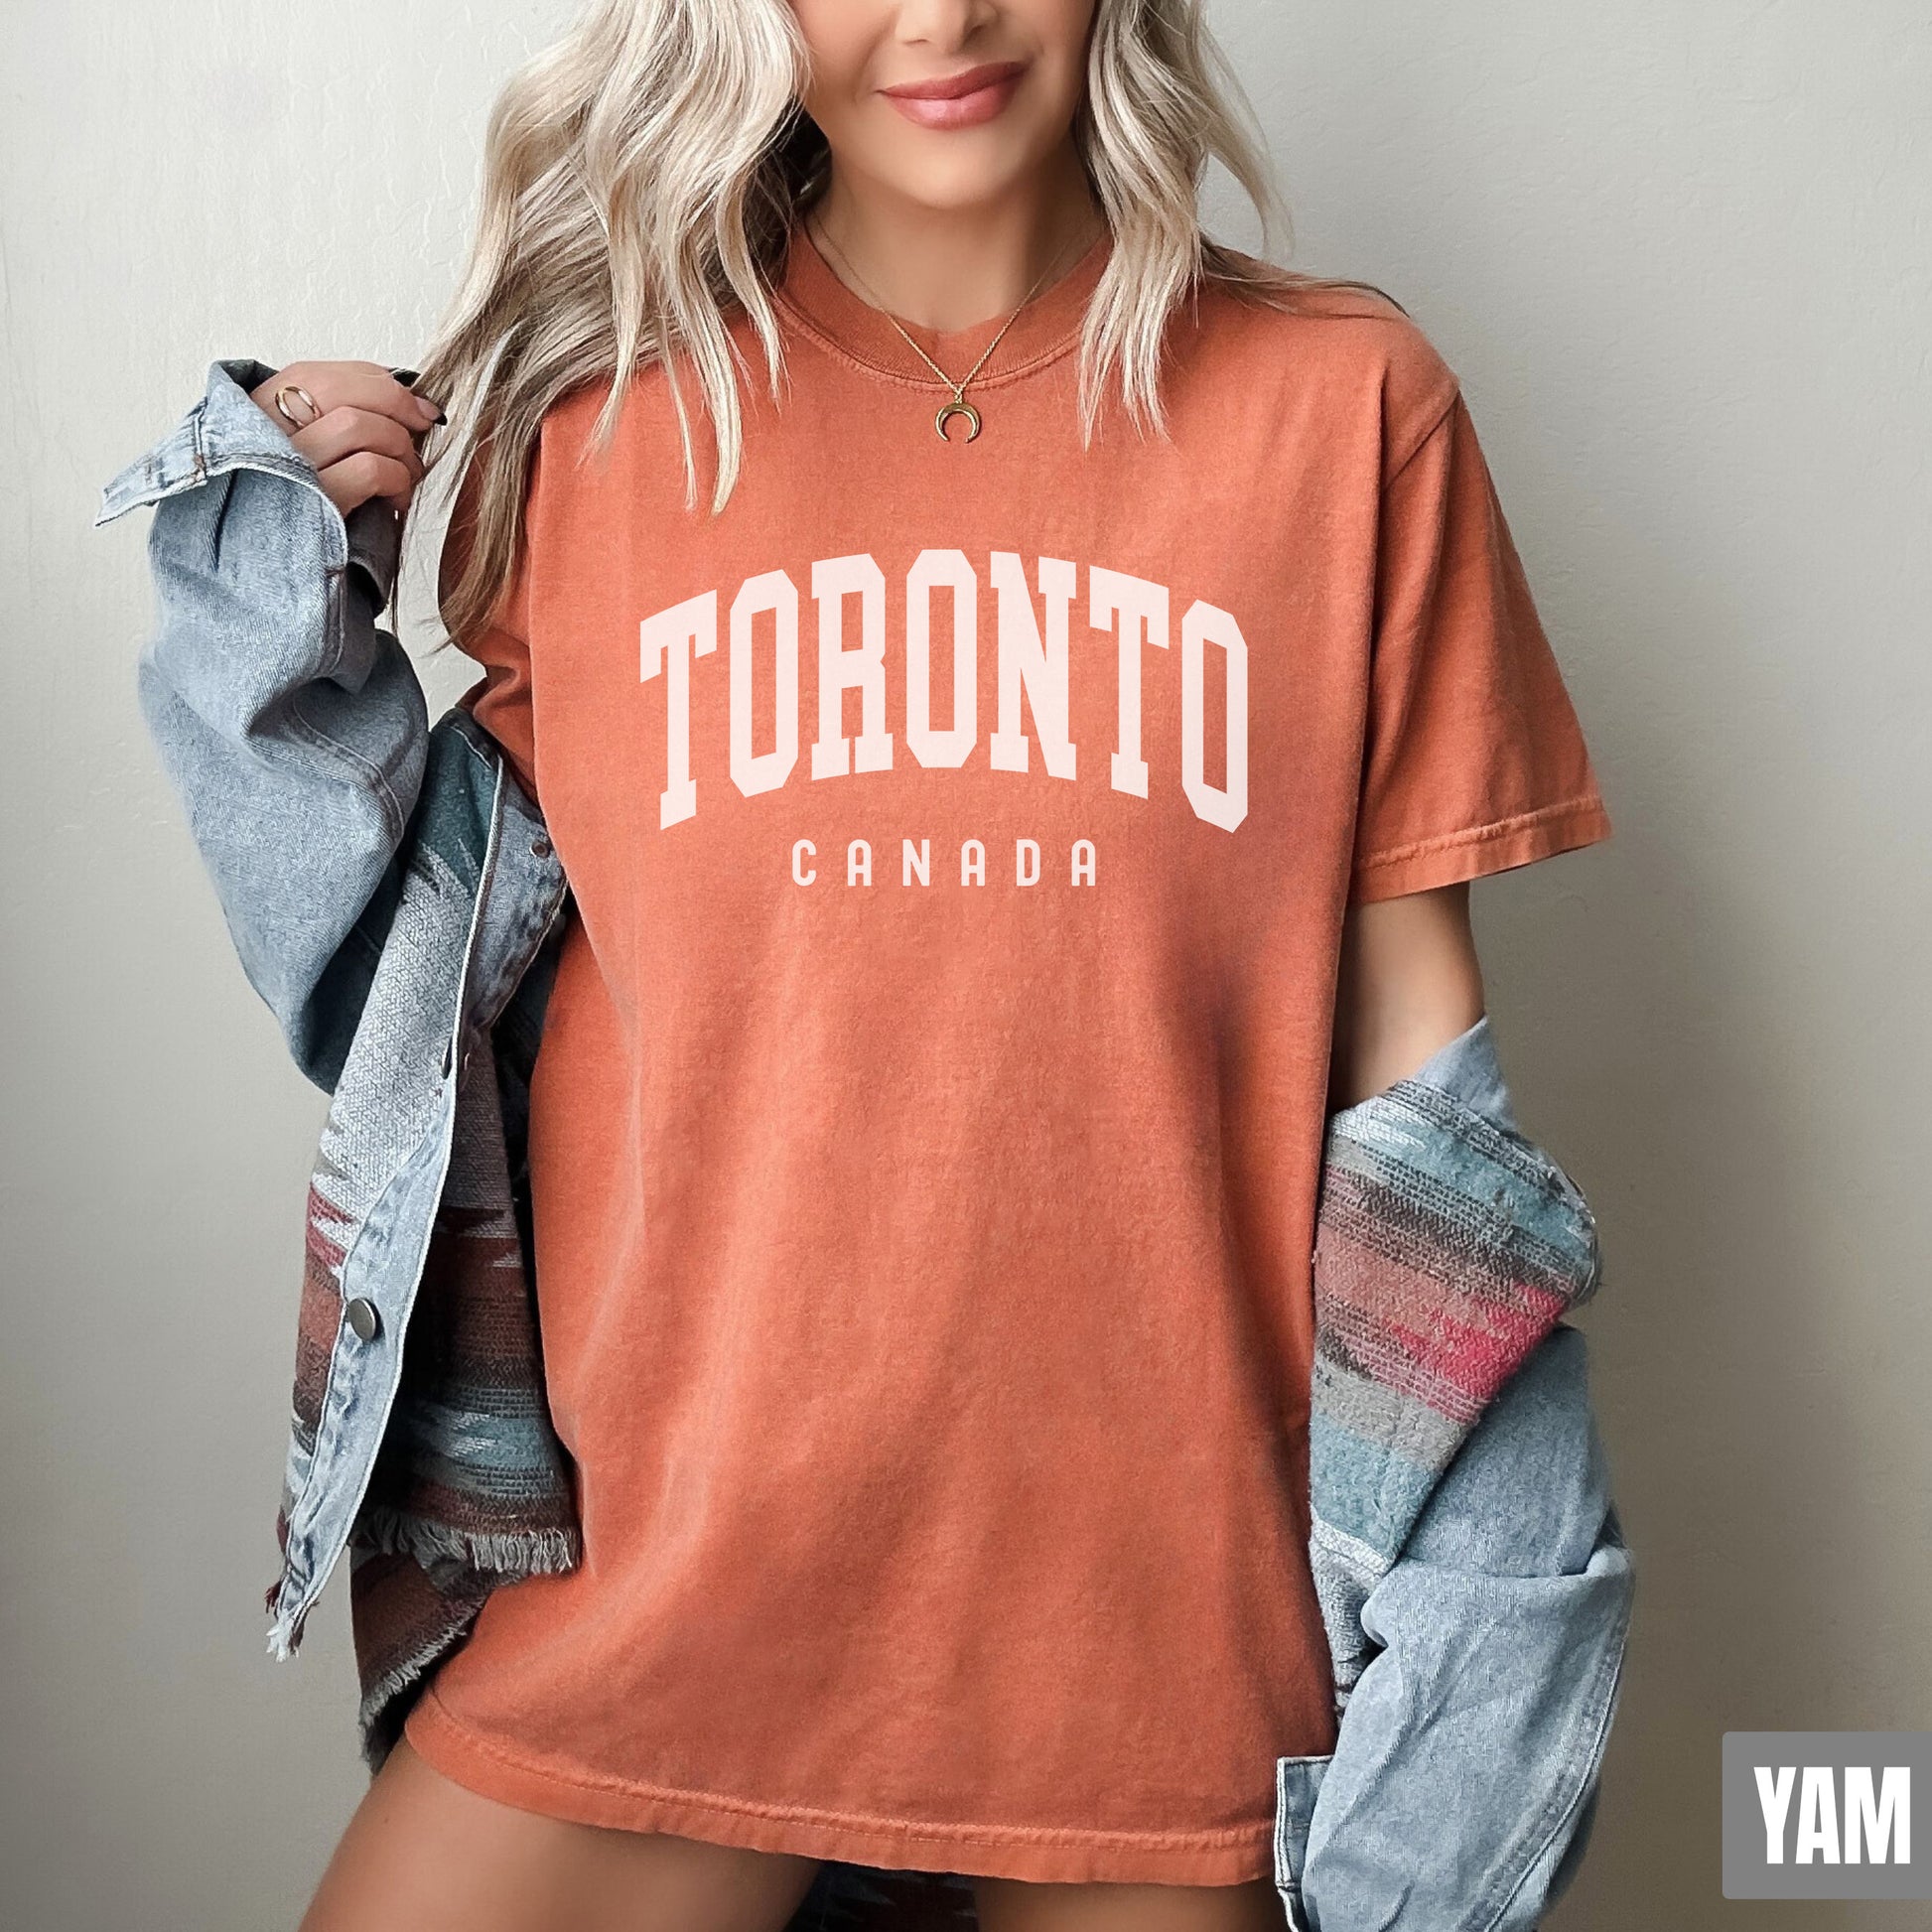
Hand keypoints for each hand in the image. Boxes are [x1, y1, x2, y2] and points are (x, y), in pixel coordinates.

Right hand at [248, 361, 443, 518]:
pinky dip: (398, 480)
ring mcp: (284, 470)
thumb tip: (405, 400)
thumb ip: (334, 423)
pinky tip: (395, 500)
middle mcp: (258, 436)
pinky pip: (371, 469)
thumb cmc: (304, 521)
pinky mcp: (313, 505)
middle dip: (394, 403)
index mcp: (252, 417)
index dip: (372, 380)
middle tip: (423, 425)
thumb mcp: (306, 462)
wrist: (275, 588)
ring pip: (359, 424)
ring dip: (400, 447)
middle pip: (337, 389)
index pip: (313, 374)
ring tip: (406, 474)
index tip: (410, 398)